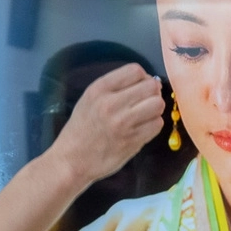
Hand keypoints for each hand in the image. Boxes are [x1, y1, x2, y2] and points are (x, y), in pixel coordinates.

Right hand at [47, 64, 164, 185]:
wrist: (72, 160)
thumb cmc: (81, 128)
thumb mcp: (89, 99)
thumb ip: (115, 87)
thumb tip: (149, 82)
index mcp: (99, 89)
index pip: (135, 70)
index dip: (143, 78)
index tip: (139, 87)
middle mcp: (111, 103)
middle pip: (151, 86)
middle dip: (153, 93)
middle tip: (145, 102)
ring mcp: (123, 123)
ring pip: (158, 105)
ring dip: (155, 109)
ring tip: (145, 116)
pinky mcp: (132, 140)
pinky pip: (157, 125)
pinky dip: (153, 125)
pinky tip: (142, 129)